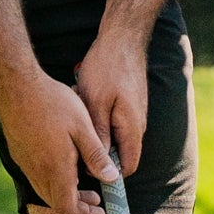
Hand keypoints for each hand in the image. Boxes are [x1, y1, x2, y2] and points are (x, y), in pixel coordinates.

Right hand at [0, 72, 116, 213]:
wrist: (15, 86)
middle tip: (98, 213)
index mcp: (55, 169)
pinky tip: (68, 173)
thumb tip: (111, 179)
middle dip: (79, 212)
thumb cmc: (52, 103)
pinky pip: (40, 179)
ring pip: (49, 191)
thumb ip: (96, 155)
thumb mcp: (82, 127)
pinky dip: (57, 184)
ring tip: (90, 194)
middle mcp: (38, 172)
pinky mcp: (21, 153)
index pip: (67, 208)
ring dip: (69, 197)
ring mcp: (27, 163)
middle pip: (58, 203)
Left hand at [74, 25, 149, 177]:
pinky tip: (84, 100)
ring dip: (95, 130)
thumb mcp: (95, 103)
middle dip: (97, 150)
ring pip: (113, 136)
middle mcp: (138, 125)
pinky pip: (113, 121)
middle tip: (75, 137)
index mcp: (132, 129)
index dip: (108, 174)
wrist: (122, 38)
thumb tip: (98, 163)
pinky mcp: (128, 105)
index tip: (86, 171)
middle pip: (119, 154)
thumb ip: (99, 135)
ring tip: (79, 113)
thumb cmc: (107, 68)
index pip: (127, 168)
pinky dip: (98, 117)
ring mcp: (134, 114)